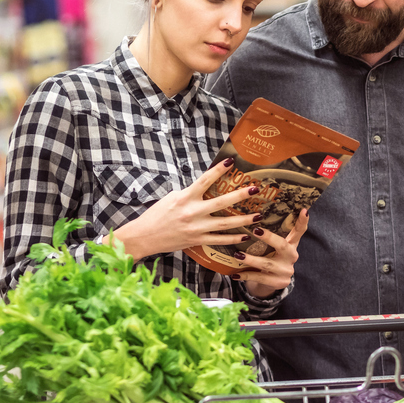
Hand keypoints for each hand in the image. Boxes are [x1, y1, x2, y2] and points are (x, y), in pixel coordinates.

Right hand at [111, 159, 259, 260]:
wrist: (145, 237)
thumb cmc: (157, 215)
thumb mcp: (171, 198)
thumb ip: (190, 193)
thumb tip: (205, 187)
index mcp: (185, 198)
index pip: (204, 180)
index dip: (218, 170)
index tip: (231, 161)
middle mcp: (192, 212)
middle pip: (221, 203)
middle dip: (240, 196)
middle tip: (255, 189)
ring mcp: (196, 228)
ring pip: (225, 224)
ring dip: (243, 220)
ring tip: (258, 215)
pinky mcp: (197, 241)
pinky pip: (219, 240)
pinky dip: (233, 238)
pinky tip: (245, 235)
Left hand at [233, 209, 309, 297]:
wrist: (271, 283)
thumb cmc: (270, 258)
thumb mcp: (274, 247)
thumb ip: (271, 234)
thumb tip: (255, 214)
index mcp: (291, 245)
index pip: (299, 231)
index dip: (302, 221)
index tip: (304, 210)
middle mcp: (291, 256)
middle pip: (282, 245)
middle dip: (269, 237)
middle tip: (255, 230)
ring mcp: (286, 270)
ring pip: (267, 263)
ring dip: (251, 259)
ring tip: (237, 255)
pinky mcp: (278, 282)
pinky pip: (260, 277)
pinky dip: (246, 275)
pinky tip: (235, 275)